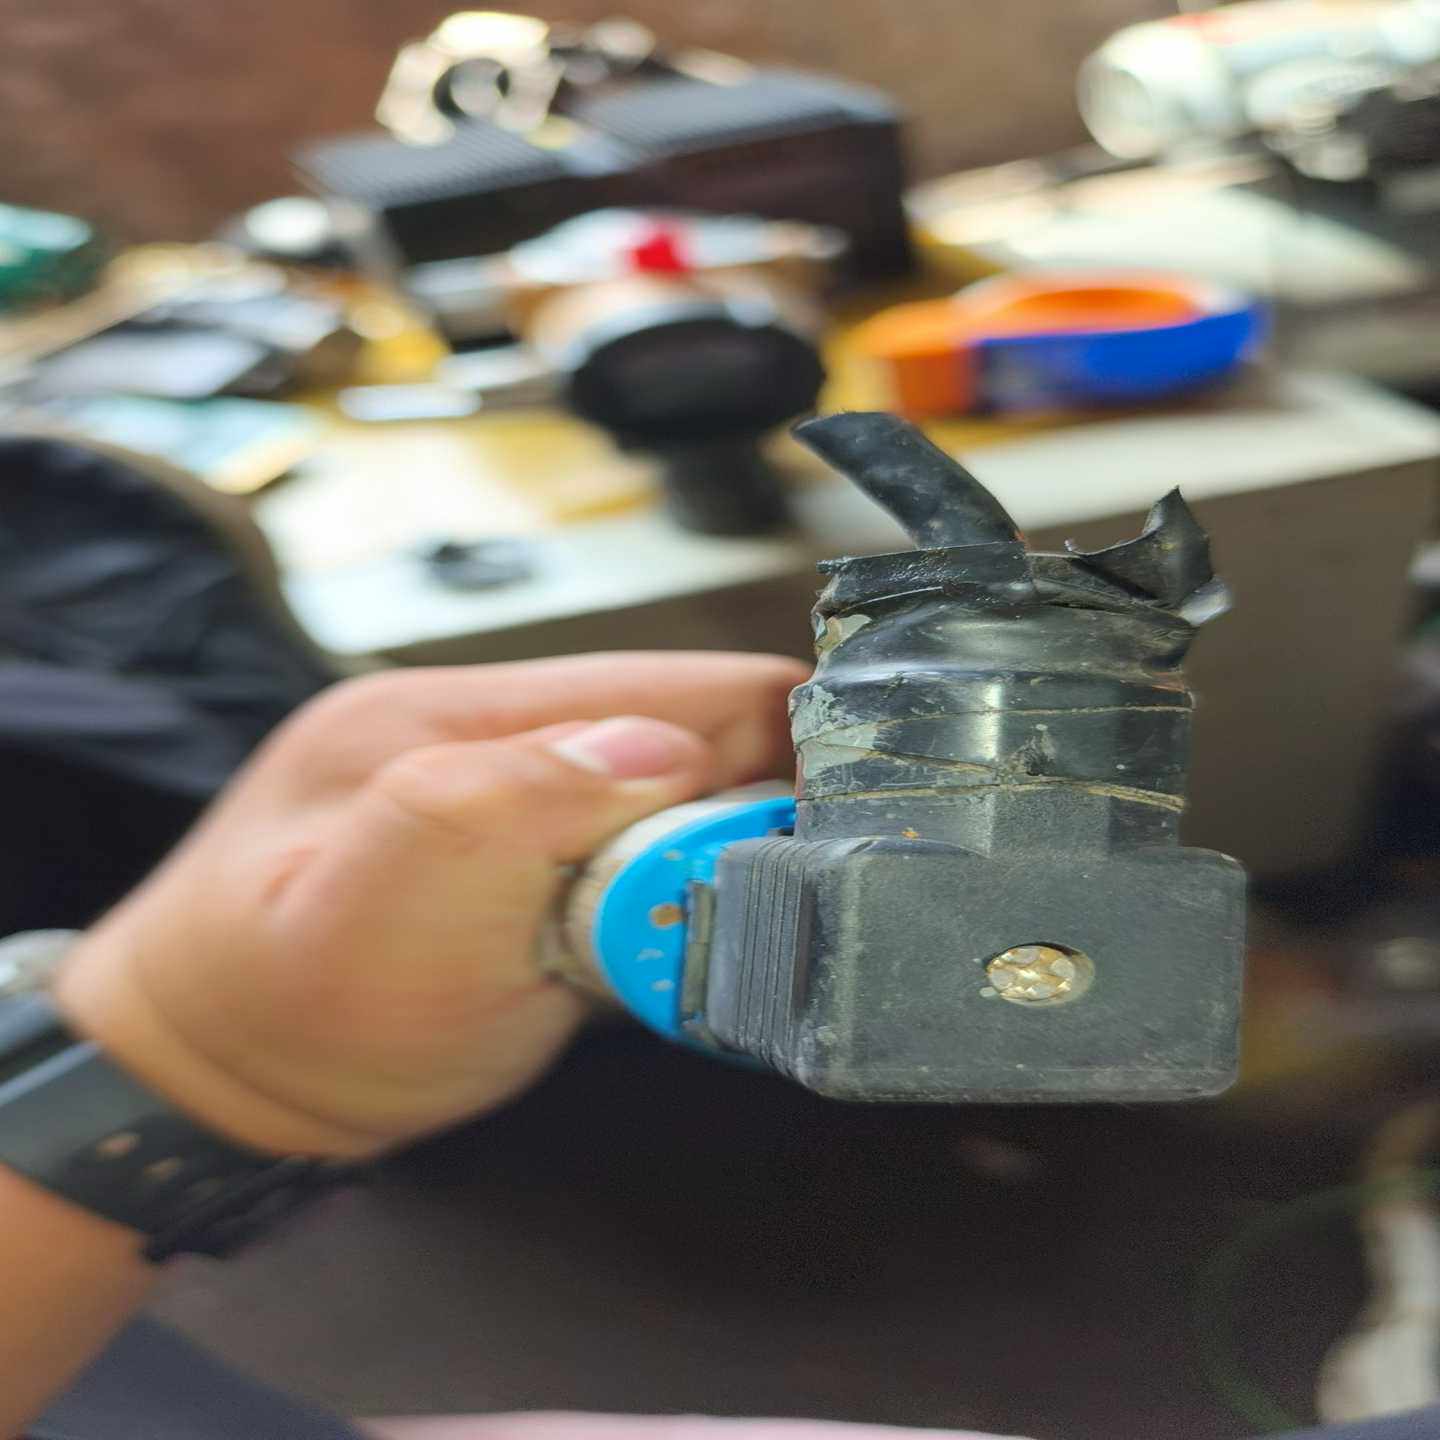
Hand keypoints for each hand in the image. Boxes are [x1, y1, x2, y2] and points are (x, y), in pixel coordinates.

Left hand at [55, 653, 804, 1159]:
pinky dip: (675, 897)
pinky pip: (639, 859)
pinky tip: (668, 936)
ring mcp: (513, 802)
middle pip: (687, 736)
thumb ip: (511, 804)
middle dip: (746, 808)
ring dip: (711, 861)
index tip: (845, 805)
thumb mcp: (376, 910)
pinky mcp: (528, 861)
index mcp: (456, 716)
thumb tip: (668, 751)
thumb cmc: (280, 1009)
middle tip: (768, 893)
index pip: (667, 682)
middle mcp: (496, 741)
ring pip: (673, 803)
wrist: (209, 1086)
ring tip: (715, 921)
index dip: (772, 734)